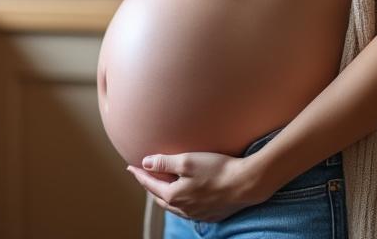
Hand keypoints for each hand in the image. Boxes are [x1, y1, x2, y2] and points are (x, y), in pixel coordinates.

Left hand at [126, 150, 263, 222]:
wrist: (246, 184)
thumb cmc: (217, 169)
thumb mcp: (187, 161)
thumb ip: (163, 162)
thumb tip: (144, 163)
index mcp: (174, 196)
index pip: (150, 184)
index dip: (139, 174)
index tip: (130, 166)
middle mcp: (183, 209)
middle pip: (159, 198)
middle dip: (150, 186)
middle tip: (143, 176)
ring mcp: (197, 214)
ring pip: (173, 206)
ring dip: (164, 196)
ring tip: (160, 186)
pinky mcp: (210, 215)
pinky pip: (187, 210)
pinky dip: (179, 202)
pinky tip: (183, 196)